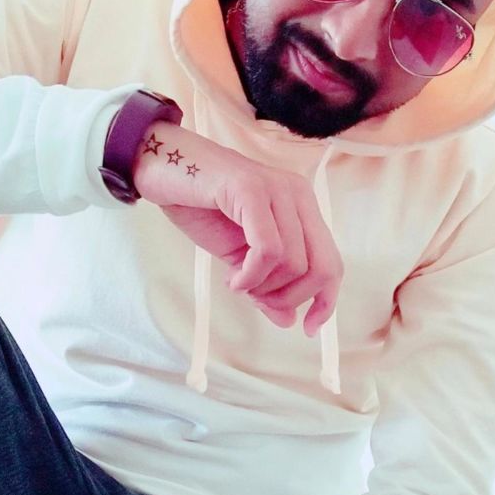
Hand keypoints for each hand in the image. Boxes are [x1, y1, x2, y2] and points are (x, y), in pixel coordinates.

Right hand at [133, 121, 342, 335]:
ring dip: (263, 287)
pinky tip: (233, 278)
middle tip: (255, 298)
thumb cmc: (200, 205)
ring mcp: (278, 189)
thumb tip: (289, 320)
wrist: (163, 167)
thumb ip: (265, 284)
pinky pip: (268, 249)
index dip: (325, 300)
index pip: (332, 262)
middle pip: (321, 268)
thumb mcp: (239, 255)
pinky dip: (252, 275)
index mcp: (301, 207)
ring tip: (236, 280)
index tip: (307, 327)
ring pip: (294, 263)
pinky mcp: (253, 190)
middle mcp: (298, 195)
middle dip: (289, 297)